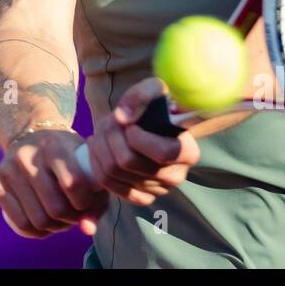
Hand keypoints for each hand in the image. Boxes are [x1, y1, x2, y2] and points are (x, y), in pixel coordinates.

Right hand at [0, 128, 110, 237]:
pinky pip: (20, 223)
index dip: (85, 203)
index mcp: (53, 145)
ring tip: (60, 217)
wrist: (30, 134)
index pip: (73, 184)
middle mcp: (27, 155)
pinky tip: (45, 221)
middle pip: (56, 208)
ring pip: (38, 220)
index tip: (86, 202)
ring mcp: (9, 168)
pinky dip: (37, 231)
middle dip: (70, 219)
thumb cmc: (66, 155)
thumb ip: (96, 200)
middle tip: (73, 213)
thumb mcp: (85, 166)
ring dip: (55, 227)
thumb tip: (87, 230)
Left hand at [80, 77, 199, 207]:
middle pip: (129, 162)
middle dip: (111, 136)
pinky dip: (96, 162)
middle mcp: (175, 176)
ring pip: (113, 172)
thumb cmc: (154, 106)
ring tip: (102, 130)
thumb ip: (141, 96)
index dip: (138, 137)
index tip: (131, 124)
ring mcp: (156, 190)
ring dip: (100, 146)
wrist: (148, 125)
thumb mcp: (153, 89)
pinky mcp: (138, 197)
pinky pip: (107, 184)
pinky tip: (98, 146)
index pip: (163, 153)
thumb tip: (122, 119)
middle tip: (109, 121)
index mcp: (188, 152)